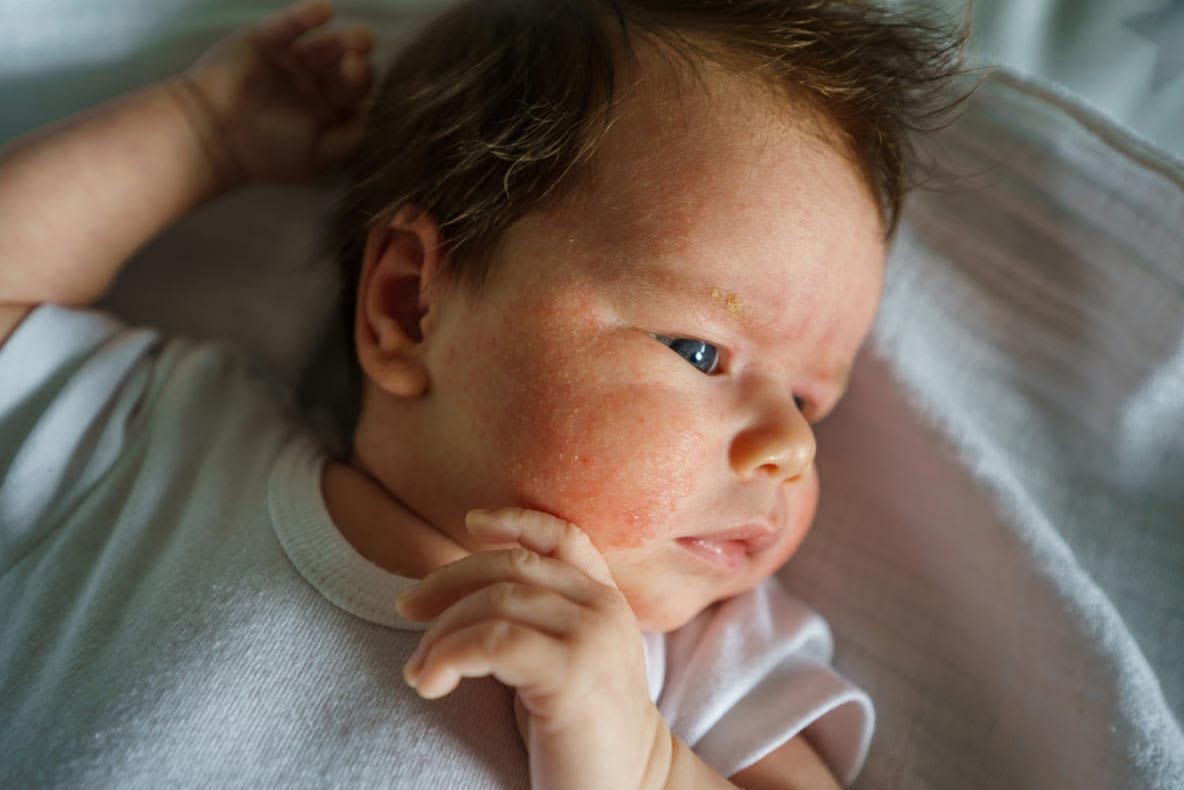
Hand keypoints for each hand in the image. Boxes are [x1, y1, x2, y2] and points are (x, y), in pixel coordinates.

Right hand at [174, 0, 374, 185]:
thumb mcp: (318, 156)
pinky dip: (307, 16)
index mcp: (325, 110)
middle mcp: (312, 84)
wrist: (213, 136)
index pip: (355, 93)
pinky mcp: (266, 41)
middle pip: (345, 67)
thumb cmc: (267, 152)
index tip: (359, 84)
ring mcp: (290, 61)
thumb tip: (369, 110)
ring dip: (343, 40)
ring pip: (324, 46)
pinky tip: (325, 12)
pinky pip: (290, 24)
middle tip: (357, 63)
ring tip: (360, 39)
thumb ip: (349, 137)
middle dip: (357, 63)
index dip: (362, 85)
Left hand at [396, 508, 674, 789]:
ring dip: (441, 633)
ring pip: (495, 602)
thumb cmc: (585, 735)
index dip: (516, 520)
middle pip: (512, 566)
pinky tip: (430, 682)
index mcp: (605, 600)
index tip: (471, 523)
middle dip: (447, 582)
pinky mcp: (573, 673)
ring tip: (418, 671)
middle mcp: (603, 608)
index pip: (562, 537)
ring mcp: (592, 637)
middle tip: (406, 609)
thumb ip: (538, 621)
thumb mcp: (566, 661)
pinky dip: (449, 656)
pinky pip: (493, 642)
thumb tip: (462, 595)